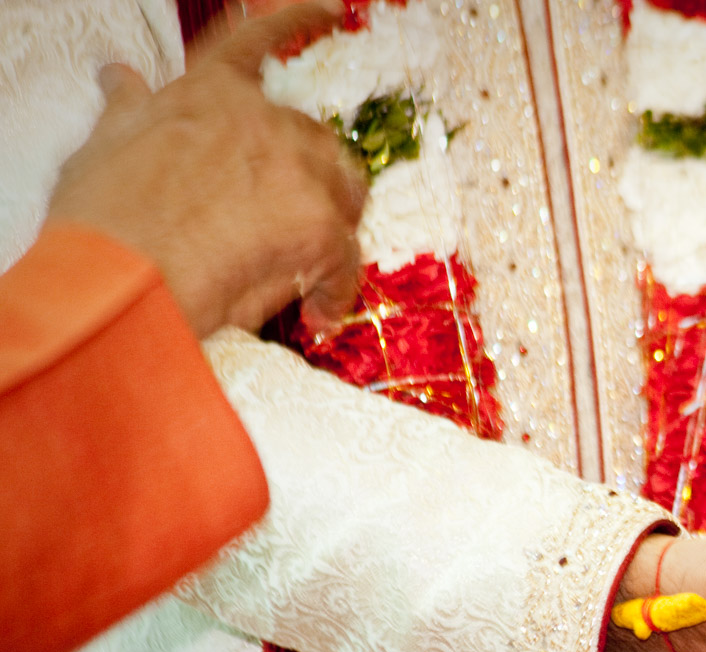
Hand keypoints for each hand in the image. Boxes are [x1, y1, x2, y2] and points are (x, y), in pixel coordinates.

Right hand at [45, 2, 364, 336]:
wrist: (118, 277)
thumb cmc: (104, 218)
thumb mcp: (108, 143)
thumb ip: (131, 108)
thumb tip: (121, 77)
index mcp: (211, 90)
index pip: (260, 37)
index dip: (300, 18)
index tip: (333, 10)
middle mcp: (265, 119)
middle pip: (314, 140)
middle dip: (306, 179)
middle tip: (281, 225)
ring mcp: (300, 170)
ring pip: (343, 190)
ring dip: (331, 225)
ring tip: (302, 265)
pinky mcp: (322, 228)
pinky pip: (347, 260)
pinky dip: (336, 289)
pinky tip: (316, 313)